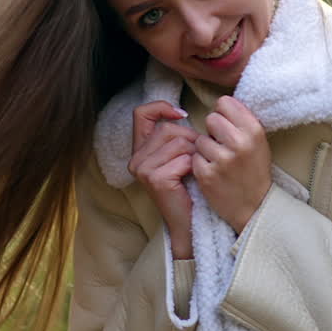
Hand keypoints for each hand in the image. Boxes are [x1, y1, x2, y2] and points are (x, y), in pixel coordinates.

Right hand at [128, 101, 197, 258]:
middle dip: (190, 139)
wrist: (188, 222)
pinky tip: (192, 179)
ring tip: (194, 169)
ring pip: (179, 142)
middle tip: (196, 158)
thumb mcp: (178, 155)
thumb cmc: (188, 187)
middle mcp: (135, 159)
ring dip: (194, 154)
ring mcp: (142, 169)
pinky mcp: (155, 179)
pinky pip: (184, 159)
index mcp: (139, 150)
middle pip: (168, 128)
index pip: (141, 113)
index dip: (161, 107)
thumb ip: (174, 135)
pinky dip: (194, 167)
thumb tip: (182, 112)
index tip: (182, 115)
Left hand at [193, 96, 271, 232]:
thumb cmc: (255, 170)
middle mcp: (239, 143)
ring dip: (206, 148)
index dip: (223, 113)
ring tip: (218, 160)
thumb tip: (222, 102)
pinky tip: (213, 171)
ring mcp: (222, 160)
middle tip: (221, 144)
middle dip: (213, 130)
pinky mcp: (207, 175)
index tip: (227, 125)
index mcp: (253, 130)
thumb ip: (242, 120)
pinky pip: (194, 157)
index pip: (225, 102)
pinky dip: (200, 163)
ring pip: (200, 139)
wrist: (255, 207)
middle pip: (210, 118)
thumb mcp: (259, 141)